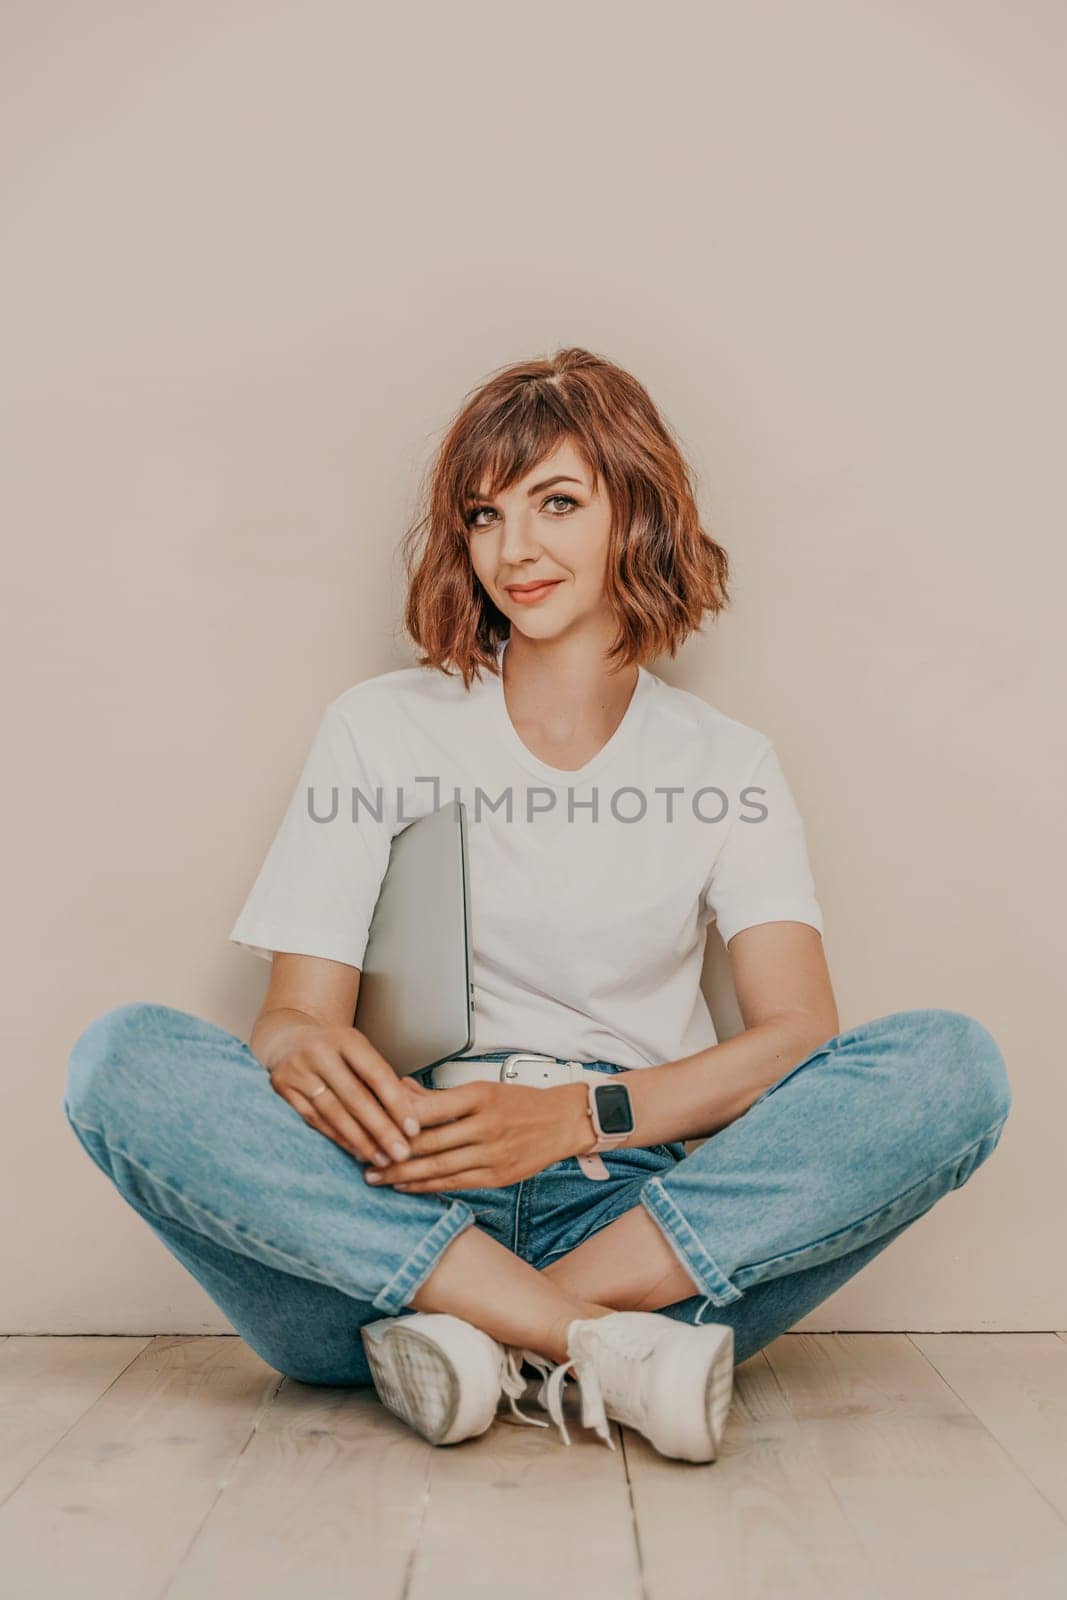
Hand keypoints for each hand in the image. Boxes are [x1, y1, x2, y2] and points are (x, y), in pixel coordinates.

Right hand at [267, 1022, 433, 1168]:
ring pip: (334, 1112)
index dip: (396, 1103)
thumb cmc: (334, 1051)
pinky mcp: (283, 1088)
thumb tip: (408, 1118)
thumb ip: (378, 1078)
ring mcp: (298, 1070)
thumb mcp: (357, 1051)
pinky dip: (338, 1138)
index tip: (413, 1129)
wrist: (287, 1040)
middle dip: (381, 1129)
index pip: (376, 1074)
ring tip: (382, 1159)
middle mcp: (319, 1051)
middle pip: (355, 1096)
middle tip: (401, 1153)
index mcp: (346, 1038)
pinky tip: (356, 1152)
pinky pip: (315, 1120)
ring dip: (360, 1140)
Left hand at [365, 1080, 587, 1191]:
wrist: (563, 1121)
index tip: (370, 1124)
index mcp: (479, 1096)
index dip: (397, 1121)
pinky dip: (426, 1186)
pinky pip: (454, 1183)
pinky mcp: (497, 1176)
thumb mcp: (481, 1088)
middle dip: (391, 1152)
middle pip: (428, 1142)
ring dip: (402, 1174)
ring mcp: (492, 1154)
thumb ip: (439, 1096)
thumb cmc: (518, 1102)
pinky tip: (405, 1186)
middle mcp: (485, 1126)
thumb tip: (400, 1091)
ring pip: (437, 1168)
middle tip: (361, 1156)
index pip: (429, 1110)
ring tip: (375, 1177)